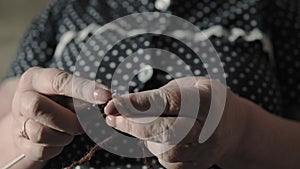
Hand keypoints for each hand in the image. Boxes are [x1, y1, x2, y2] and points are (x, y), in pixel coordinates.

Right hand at [11, 67, 110, 160]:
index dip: (84, 89)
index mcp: (35, 78)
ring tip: (70, 130)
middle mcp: (22, 98)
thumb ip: (81, 93)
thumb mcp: (66, 90)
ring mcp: (18, 122)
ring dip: (64, 135)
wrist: (32, 119)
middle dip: (70, 119)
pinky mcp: (20, 143)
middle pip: (39, 107)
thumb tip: (105, 99)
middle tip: (85, 123)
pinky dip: (57, 147)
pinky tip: (60, 138)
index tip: (105, 95)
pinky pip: (41, 151)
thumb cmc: (56, 100)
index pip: (59, 81)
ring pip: (40, 133)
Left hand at [104, 77, 247, 168]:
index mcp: (207, 100)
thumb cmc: (206, 99)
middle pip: (166, 131)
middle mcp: (209, 128)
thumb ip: (163, 95)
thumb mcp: (189, 86)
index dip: (138, 103)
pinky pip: (169, 163)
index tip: (112, 104)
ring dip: (145, 137)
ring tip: (144, 124)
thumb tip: (126, 106)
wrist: (236, 126)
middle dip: (133, 124)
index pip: (168, 102)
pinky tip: (158, 138)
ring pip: (165, 151)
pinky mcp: (199, 165)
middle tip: (112, 116)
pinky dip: (157, 150)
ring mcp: (206, 150)